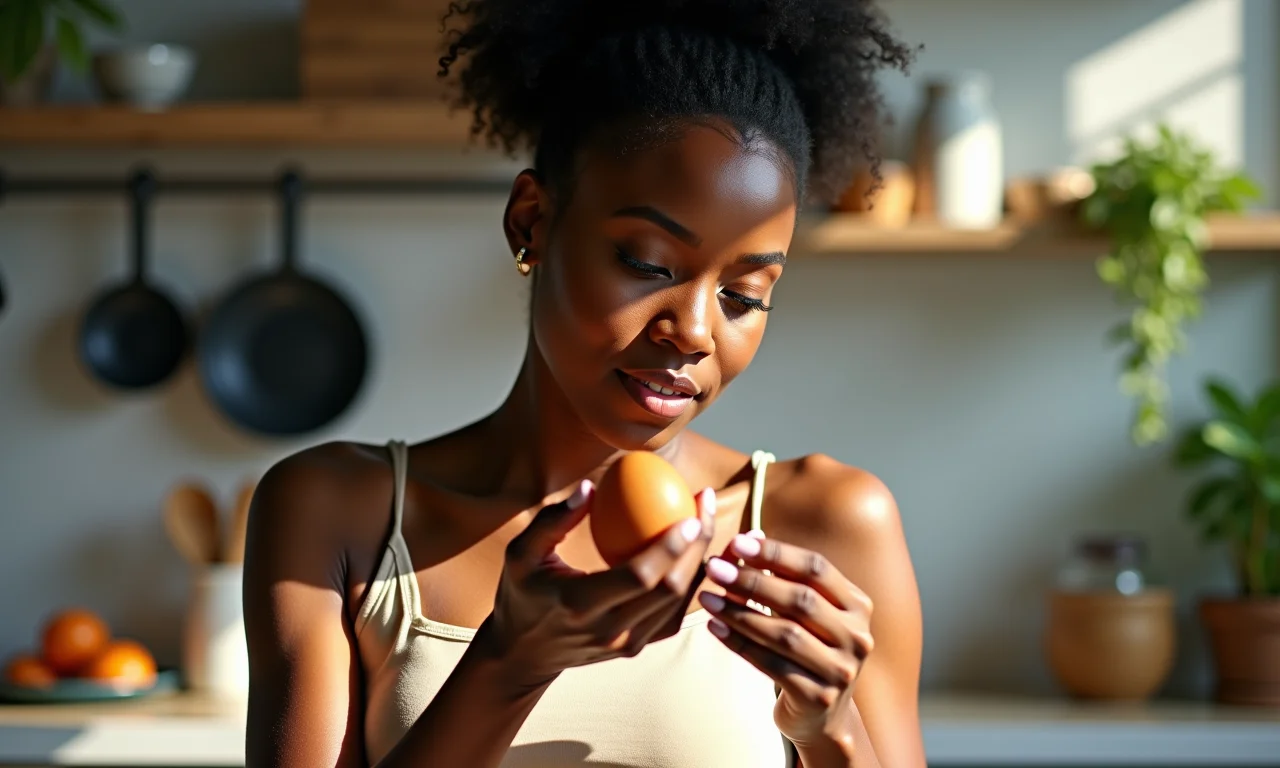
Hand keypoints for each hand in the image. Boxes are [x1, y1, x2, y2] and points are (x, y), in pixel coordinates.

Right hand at [479, 480, 714, 689]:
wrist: (522, 655)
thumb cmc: (520, 594)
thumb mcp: (521, 555)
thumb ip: (552, 521)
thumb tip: (590, 487)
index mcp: (580, 604)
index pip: (639, 575)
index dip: (672, 546)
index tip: (691, 511)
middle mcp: (609, 630)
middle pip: (669, 589)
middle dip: (698, 546)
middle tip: (705, 506)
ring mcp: (625, 644)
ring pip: (678, 603)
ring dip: (698, 562)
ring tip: (705, 522)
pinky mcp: (635, 648)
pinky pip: (672, 615)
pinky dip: (689, 584)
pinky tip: (695, 553)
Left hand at [697, 532, 872, 749]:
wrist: (821, 715)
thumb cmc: (806, 650)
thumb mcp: (802, 613)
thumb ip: (780, 578)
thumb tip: (745, 540)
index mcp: (857, 605)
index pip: (816, 568)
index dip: (777, 553)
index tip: (738, 542)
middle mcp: (857, 636)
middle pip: (801, 599)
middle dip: (752, 580)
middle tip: (715, 568)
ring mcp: (841, 669)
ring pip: (784, 634)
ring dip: (739, 612)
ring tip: (707, 597)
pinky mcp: (818, 697)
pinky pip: (771, 664)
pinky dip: (739, 644)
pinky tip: (715, 627)